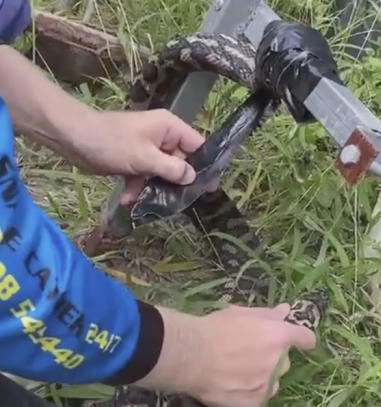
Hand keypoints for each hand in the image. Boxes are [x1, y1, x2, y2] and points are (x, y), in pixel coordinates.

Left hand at [64, 109, 210, 203]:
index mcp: (170, 128)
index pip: (198, 146)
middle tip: (180, 202)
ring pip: (162, 172)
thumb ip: (172, 169)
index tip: (209, 188)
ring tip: (151, 204)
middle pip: (181, 162)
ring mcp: (147, 148)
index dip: (205, 166)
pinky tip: (128, 200)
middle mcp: (162, 137)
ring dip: (155, 188)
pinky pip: (144, 175)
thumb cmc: (111, 142)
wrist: (71, 138)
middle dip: (177, 182)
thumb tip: (192, 178)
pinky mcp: (133, 159)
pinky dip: (138, 187)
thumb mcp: (145, 157)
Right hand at [138, 304, 315, 406]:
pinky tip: (232, 386)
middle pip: (284, 361)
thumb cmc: (214, 329)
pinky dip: (250, 393)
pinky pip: (259, 397)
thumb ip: (268, 314)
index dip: (303, 339)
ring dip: (262, 377)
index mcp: (279, 336)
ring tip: (236, 373)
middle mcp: (278, 361)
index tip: (300, 342)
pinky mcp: (254, 402)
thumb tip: (286, 311)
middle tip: (248, 355)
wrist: (190, 355)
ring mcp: (267, 384)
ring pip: (272, 381)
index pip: (305, 338)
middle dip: (272, 358)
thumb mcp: (241, 313)